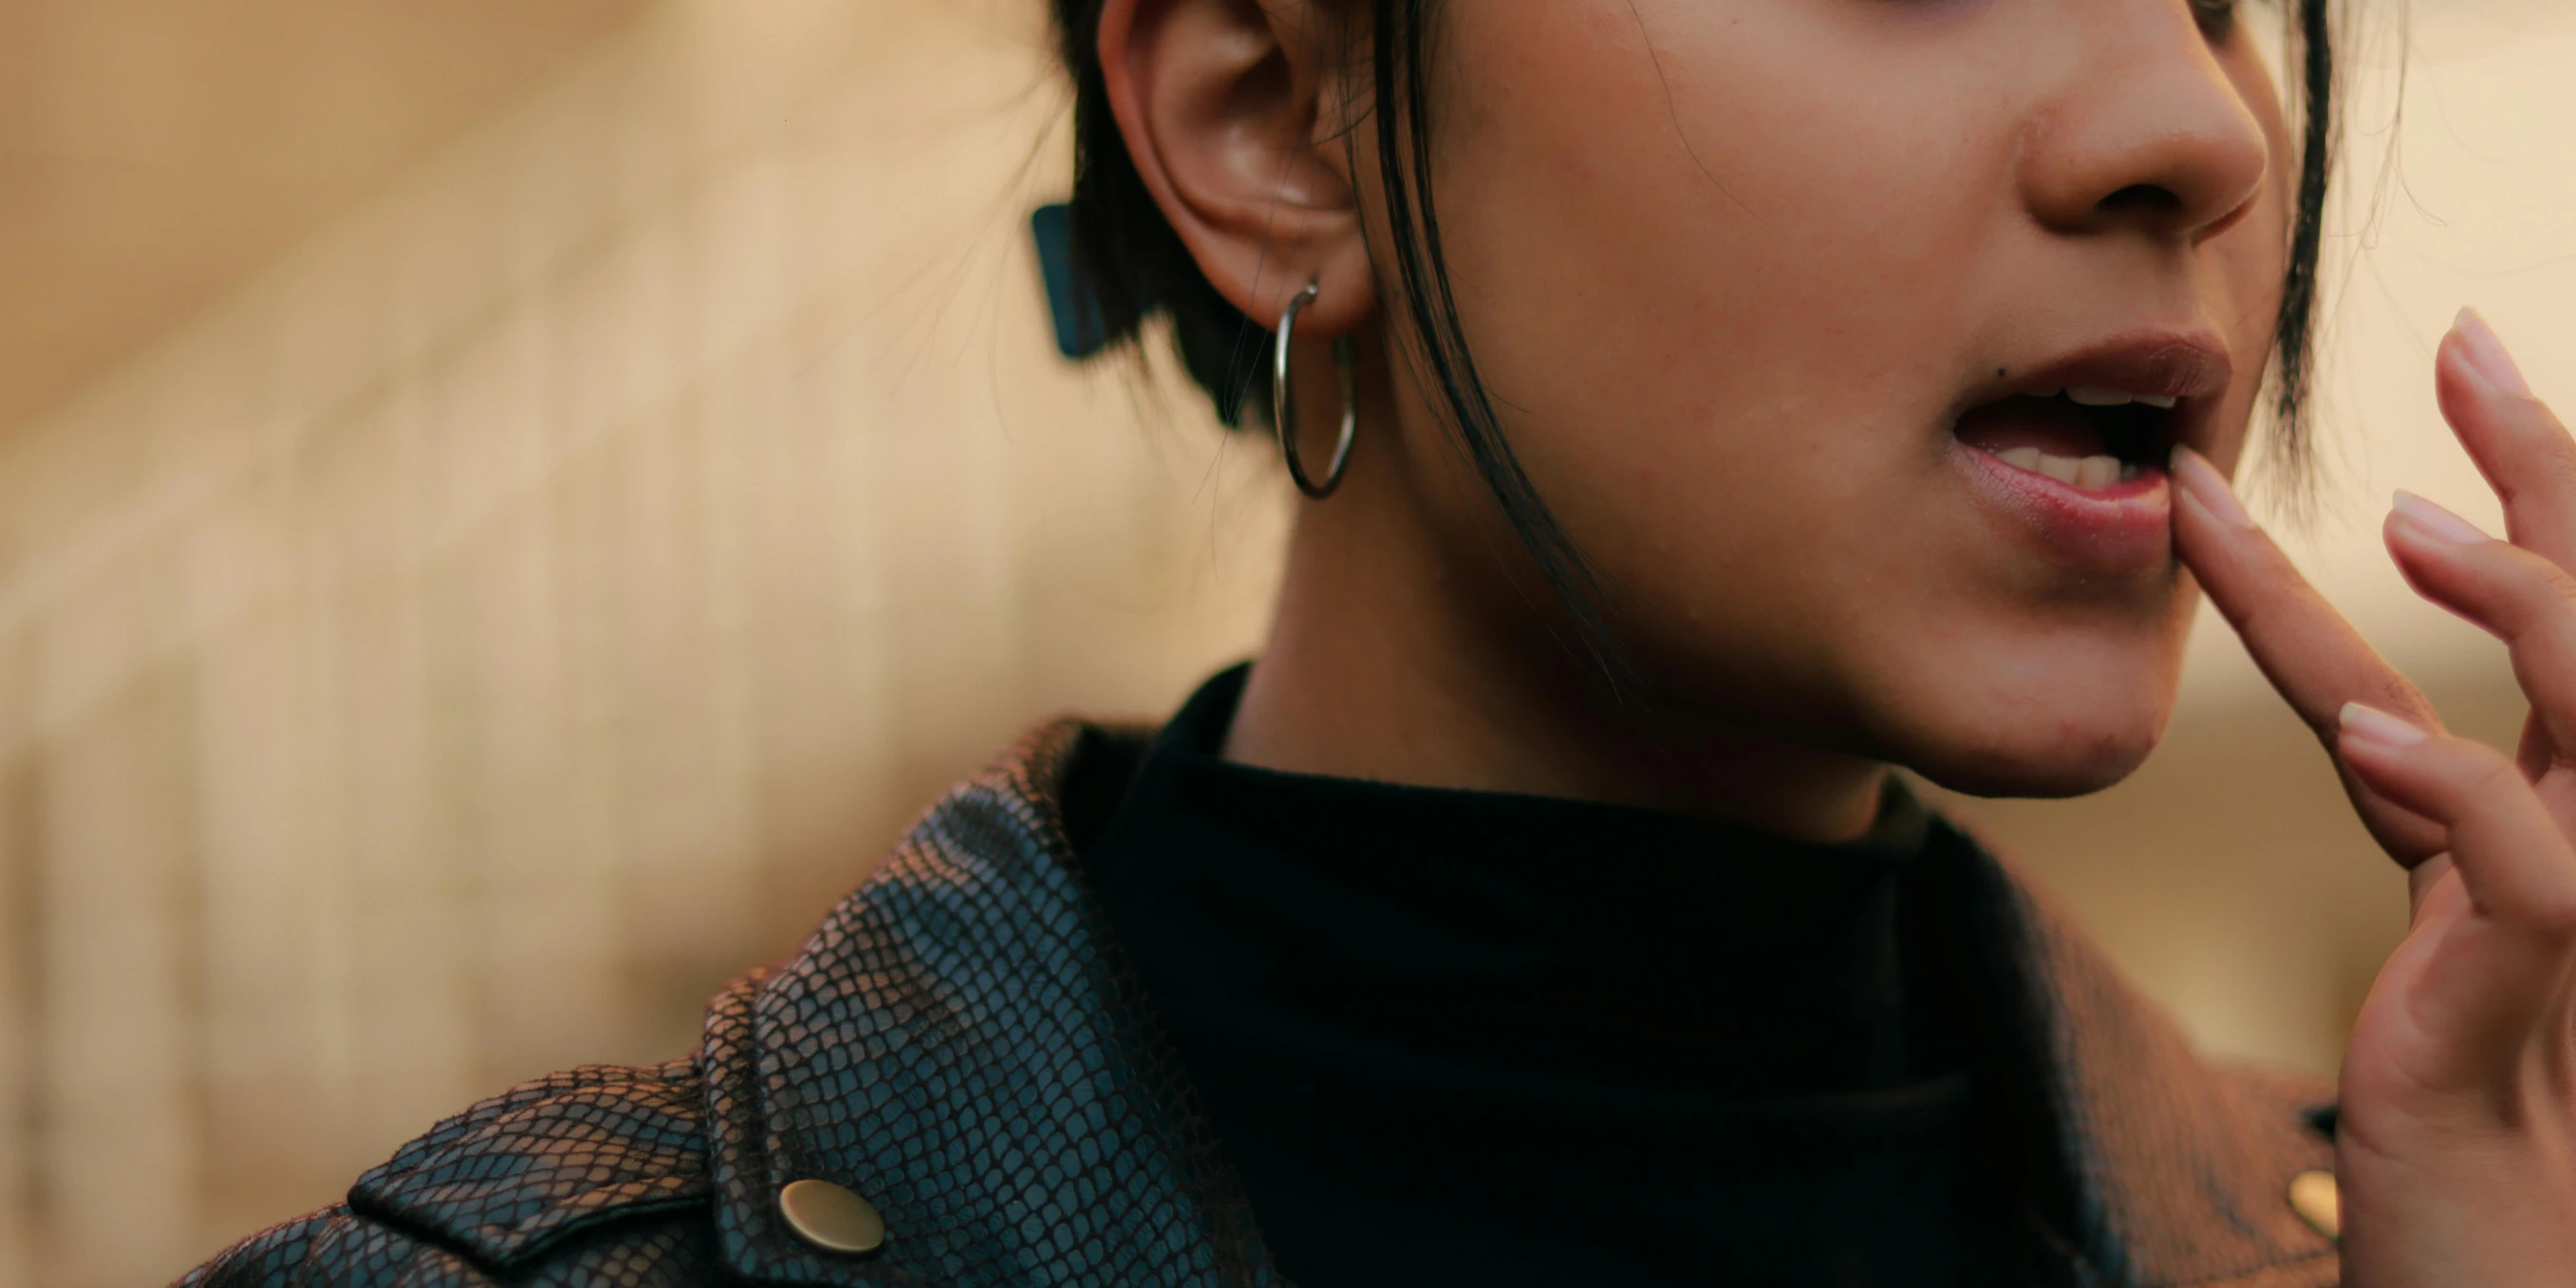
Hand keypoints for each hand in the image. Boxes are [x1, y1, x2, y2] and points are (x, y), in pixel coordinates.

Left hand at [2174, 309, 2575, 1285]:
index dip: (2514, 494)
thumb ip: (2440, 834)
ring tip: (2411, 527)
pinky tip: (2376, 744)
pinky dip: (2459, 797)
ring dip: (2520, 612)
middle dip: (2547, 481)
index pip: (2540, 634)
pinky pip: (2532, 881)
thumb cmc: (2489, 1153)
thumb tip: (2379, 724)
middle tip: (2472, 345)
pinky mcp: (2546, 1013)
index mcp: (2557, 831)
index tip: (2466, 359)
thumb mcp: (2452, 957)